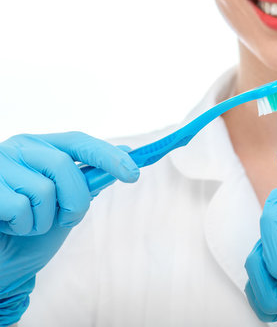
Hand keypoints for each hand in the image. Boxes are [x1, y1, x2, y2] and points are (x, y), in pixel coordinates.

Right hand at [0, 132, 138, 324]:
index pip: (79, 142)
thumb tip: (125, 154)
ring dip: (44, 220)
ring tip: (28, 225)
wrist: (2, 264)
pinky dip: (22, 226)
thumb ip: (88, 182)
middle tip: (66, 221)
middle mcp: (18, 149)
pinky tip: (9, 227)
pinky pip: (19, 207)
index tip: (134, 174)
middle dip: (75, 201)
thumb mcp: (67, 206)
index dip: (107, 155)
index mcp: (41, 148)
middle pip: (64, 166)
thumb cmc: (31, 234)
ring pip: (43, 190)